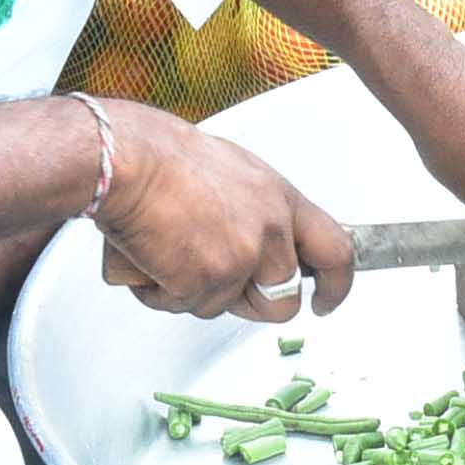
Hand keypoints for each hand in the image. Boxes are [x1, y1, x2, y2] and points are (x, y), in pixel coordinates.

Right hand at [94, 105, 353, 324]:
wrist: (127, 160)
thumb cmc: (164, 157)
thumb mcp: (233, 173)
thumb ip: (255, 211)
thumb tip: (255, 239)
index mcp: (280, 198)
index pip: (336, 250)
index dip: (336, 286)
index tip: (324, 301)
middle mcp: (270, 230)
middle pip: (283, 301)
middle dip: (249, 304)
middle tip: (212, 282)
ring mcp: (242, 258)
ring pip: (223, 308)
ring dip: (191, 292)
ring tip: (165, 246)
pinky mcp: (208, 281)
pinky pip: (184, 306)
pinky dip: (159, 291)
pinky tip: (147, 254)